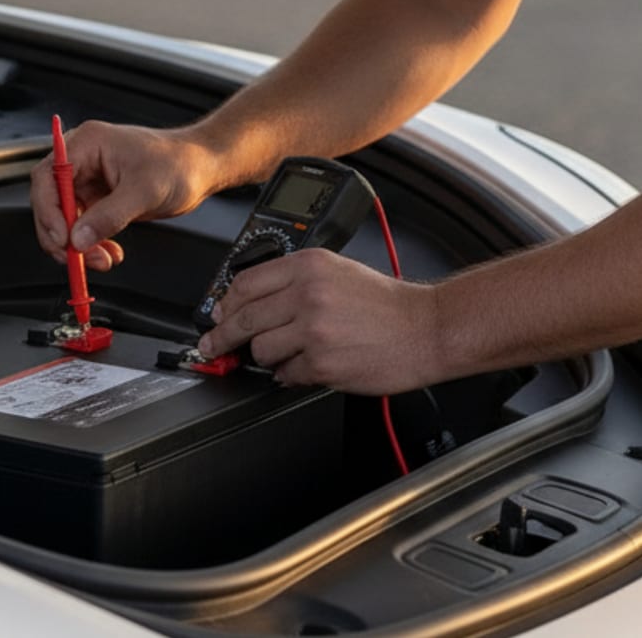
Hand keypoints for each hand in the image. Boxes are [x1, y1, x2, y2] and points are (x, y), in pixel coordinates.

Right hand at [30, 121, 219, 270]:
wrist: (201, 168)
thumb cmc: (179, 163)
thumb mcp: (144, 191)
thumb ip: (109, 216)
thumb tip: (79, 239)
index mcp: (87, 144)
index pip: (48, 177)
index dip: (48, 211)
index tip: (61, 239)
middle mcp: (83, 159)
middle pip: (52, 201)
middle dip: (62, 234)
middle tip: (77, 259)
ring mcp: (90, 179)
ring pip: (67, 219)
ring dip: (80, 244)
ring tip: (102, 260)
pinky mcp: (100, 197)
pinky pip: (84, 225)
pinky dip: (93, 243)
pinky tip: (109, 252)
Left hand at [198, 248, 445, 394]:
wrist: (426, 329)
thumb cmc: (387, 305)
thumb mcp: (338, 272)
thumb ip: (296, 282)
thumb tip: (253, 302)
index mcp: (309, 266)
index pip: (245, 283)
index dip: (225, 304)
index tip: (218, 316)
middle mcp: (308, 294)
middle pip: (244, 318)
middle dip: (223, 337)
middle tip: (215, 346)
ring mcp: (314, 330)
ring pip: (261, 350)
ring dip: (267, 358)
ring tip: (289, 354)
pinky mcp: (322, 363)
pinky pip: (285, 374)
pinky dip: (290, 375)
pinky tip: (306, 367)